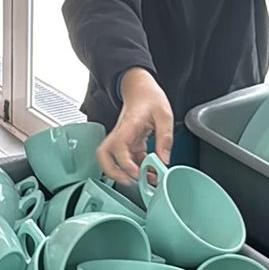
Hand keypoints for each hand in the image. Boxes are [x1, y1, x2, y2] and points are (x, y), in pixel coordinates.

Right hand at [98, 68, 172, 183]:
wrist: (140, 88)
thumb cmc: (149, 97)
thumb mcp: (164, 115)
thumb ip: (165, 138)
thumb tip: (164, 160)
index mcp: (128, 125)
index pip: (118, 147)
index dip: (125, 163)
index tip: (137, 173)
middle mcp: (121, 134)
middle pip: (104, 156)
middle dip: (113, 172)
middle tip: (129, 181)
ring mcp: (122, 139)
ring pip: (112, 159)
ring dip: (123, 172)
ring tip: (141, 180)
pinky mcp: (127, 142)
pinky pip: (127, 158)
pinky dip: (135, 168)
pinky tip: (149, 172)